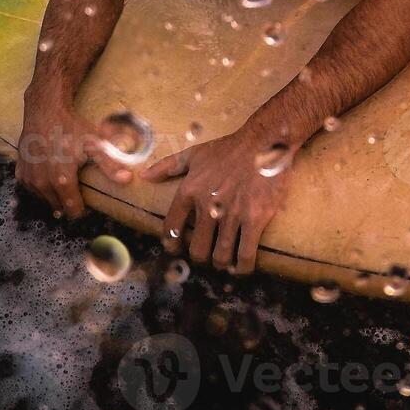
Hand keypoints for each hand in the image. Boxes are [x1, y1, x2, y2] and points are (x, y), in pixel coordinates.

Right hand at [15, 102, 112, 219]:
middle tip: (79, 189)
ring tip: (65, 181)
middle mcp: (42, 183)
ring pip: (44, 198)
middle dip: (68, 202)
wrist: (44, 111)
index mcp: (61, 180)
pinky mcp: (20, 173)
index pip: (72, 210)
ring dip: (54, 195)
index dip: (82, 209)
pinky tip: (50, 175)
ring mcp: (29, 179)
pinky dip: (42, 186)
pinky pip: (33, 189)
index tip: (88, 203)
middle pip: (58, 206)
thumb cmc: (71, 127)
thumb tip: (127, 179)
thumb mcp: (95, 144)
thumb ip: (110, 164)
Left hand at [141, 127, 294, 273]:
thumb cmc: (230, 147)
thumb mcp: (195, 153)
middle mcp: (207, 206)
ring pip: (221, 256)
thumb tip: (144, 176)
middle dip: (202, 258)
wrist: (264, 142)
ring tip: (226, 263)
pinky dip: (244, 267)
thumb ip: (168, 165)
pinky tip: (243, 267)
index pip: (172, 229)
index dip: (172, 245)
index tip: (177, 250)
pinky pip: (246, 254)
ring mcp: (232, 214)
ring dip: (223, 264)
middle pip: (198, 249)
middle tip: (209, 256)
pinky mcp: (255, 219)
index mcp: (189, 191)